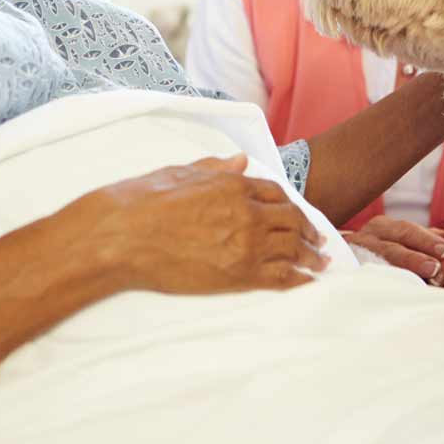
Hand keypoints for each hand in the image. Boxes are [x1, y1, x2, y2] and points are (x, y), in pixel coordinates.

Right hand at [84, 153, 329, 293]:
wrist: (122, 236)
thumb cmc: (142, 201)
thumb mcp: (181, 172)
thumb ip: (216, 167)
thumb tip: (241, 161)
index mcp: (232, 184)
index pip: (275, 193)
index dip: (290, 204)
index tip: (298, 214)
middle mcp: (246, 212)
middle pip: (291, 221)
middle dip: (309, 231)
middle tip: (320, 241)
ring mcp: (245, 245)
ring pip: (292, 249)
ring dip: (311, 255)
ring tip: (322, 263)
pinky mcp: (237, 275)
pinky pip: (280, 277)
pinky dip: (299, 279)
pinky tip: (308, 282)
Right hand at [344, 217, 443, 291]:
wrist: (339, 260)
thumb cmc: (380, 250)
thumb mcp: (404, 239)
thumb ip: (429, 237)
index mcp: (384, 227)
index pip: (407, 231)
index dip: (427, 240)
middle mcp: (367, 237)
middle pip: (393, 245)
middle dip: (414, 256)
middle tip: (435, 267)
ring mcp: (354, 255)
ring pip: (377, 261)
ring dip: (399, 270)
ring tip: (419, 278)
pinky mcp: (347, 272)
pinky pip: (362, 277)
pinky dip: (377, 282)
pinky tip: (391, 291)